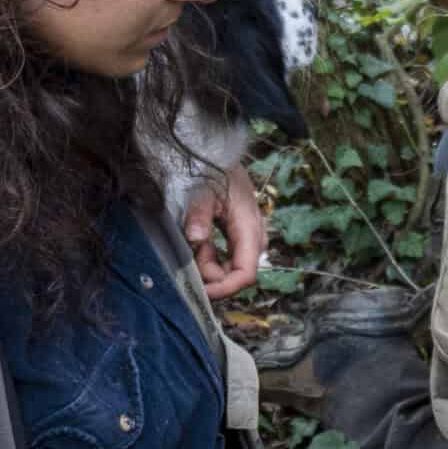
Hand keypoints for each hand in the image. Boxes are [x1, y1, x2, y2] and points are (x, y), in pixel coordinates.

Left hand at [184, 162, 265, 299]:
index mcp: (250, 230)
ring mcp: (250, 241)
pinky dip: (210, 257)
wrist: (221, 157)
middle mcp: (255, 240)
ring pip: (230, 268)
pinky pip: (227, 259)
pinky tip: (201, 242)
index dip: (224, 289)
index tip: (200, 292)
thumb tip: (195, 240)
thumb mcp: (202, 192)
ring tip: (196, 239)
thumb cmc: (213, 172)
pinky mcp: (241, 239)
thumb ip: (198, 216)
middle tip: (191, 249)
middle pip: (235, 275)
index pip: (245, 275)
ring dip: (208, 262)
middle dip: (210, 272)